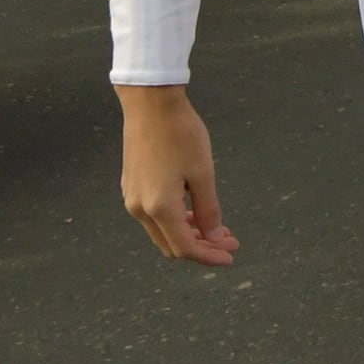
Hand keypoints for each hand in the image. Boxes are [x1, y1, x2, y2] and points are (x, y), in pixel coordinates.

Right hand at [117, 85, 237, 265]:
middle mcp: (139, 209)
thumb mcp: (203, 174)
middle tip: (230, 241)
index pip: (185, 247)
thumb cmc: (182, 136)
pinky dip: (177, 221)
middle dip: (202, 247)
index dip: (209, 256)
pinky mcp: (131, 187)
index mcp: (159, 207)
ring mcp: (132, 198)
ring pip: (162, 231)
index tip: (232, 256)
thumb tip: (213, 238)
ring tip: (218, 229)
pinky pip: (154, 216)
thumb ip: (209, 210)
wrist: (151, 106)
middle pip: (171, 244)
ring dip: (190, 235)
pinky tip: (197, 213)